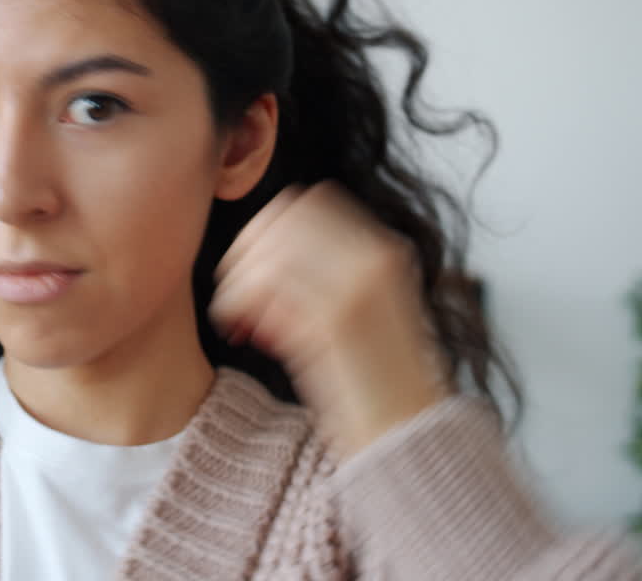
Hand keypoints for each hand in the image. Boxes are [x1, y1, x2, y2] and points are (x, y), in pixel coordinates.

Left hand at [209, 180, 454, 458]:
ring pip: (269, 250)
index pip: (310, 201)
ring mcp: (359, 286)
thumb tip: (256, 250)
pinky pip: (263, 287)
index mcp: (385, 251)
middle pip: (284, 215)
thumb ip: (319, 273)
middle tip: (235, 294)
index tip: (249, 266)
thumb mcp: (357, 311)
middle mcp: (376, 259)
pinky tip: (243, 333)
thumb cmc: (370, 384)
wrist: (406, 440)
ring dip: (237, 284)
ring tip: (239, 320)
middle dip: (245, 250)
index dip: (267, 227)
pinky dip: (237, 306)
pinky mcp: (336, 320)